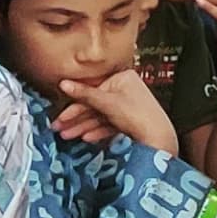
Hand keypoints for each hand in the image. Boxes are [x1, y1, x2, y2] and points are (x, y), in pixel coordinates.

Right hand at [51, 70, 179, 156]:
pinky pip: (109, 124)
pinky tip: (86, 138)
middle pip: (95, 105)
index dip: (74, 106)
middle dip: (76, 118)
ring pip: (100, 116)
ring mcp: (128, 105)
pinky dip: (97, 131)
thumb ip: (84, 94)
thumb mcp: (107, 103)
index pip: (92, 92)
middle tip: (59, 128)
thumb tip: (64, 84)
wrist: (157, 139)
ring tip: (67, 136)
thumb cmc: (137, 115)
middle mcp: (126, 89)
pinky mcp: (130, 121)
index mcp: (123, 78)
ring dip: (83, 126)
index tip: (60, 116)